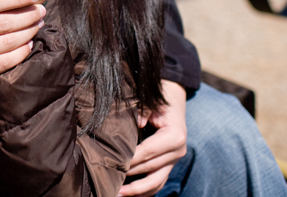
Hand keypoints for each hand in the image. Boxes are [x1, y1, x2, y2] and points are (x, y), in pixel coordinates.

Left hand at [119, 80, 187, 196]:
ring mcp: (174, 161)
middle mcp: (178, 151)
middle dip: (129, 175)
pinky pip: (158, 182)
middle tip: (109, 180)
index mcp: (175, 136)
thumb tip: (136, 123)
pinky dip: (144, 191)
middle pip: (149, 168)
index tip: (113, 164)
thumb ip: (144, 111)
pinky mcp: (169, 165)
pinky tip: (129, 194)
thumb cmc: (160, 100)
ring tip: (117, 194)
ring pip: (156, 182)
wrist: (173, 100)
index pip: (148, 151)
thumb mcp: (152, 101)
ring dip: (137, 191)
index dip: (130, 159)